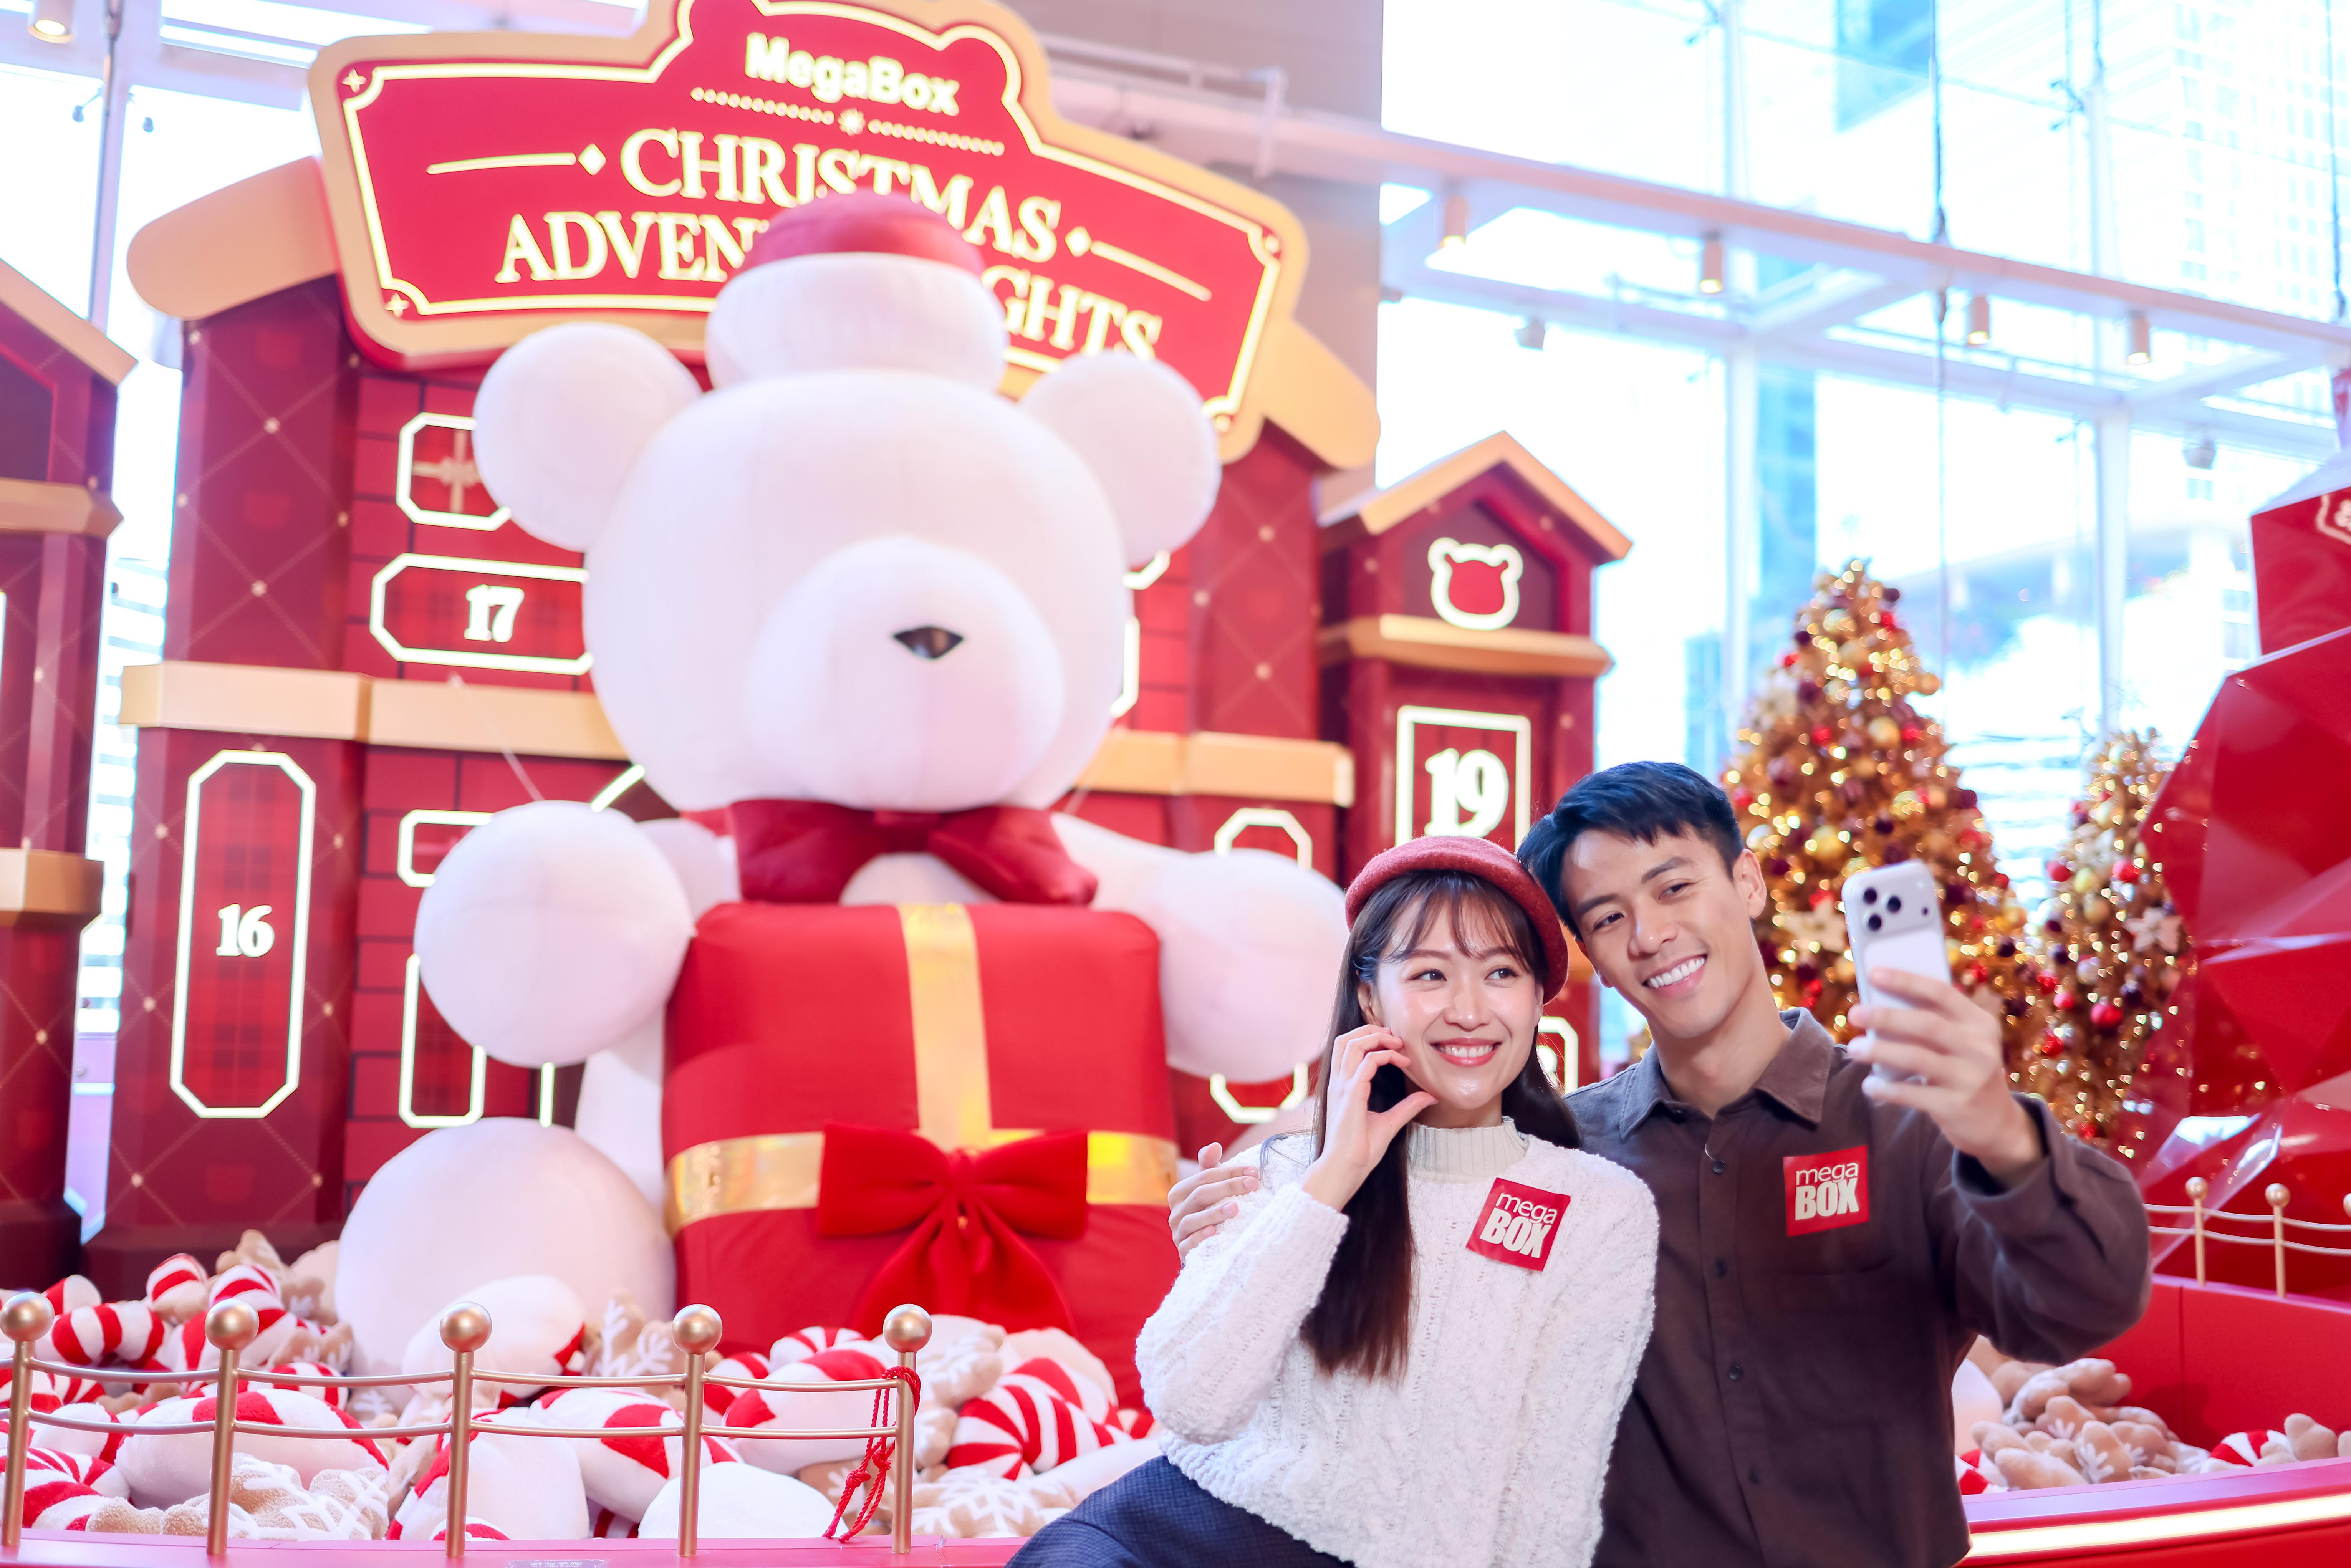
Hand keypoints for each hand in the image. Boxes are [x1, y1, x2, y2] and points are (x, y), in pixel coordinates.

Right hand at [1168, 1142, 1259, 1261]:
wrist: (1201, 1244)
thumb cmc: (1208, 1210)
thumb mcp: (1208, 1187)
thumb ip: (1209, 1166)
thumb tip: (1215, 1145)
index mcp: (1179, 1192)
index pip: (1204, 1177)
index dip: (1229, 1172)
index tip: (1254, 1172)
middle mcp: (1175, 1212)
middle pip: (1200, 1195)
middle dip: (1228, 1188)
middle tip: (1252, 1185)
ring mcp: (1178, 1232)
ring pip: (1193, 1220)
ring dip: (1214, 1213)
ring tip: (1236, 1208)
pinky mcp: (1183, 1251)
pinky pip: (1188, 1244)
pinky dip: (1200, 1237)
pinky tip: (1215, 1232)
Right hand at [1299, 1026, 1436, 1213]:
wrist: (1346, 1168)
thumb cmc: (1361, 1150)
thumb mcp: (1389, 1123)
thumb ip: (1407, 1107)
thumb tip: (1429, 1096)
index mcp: (1342, 1087)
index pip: (1347, 1049)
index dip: (1371, 1040)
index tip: (1397, 1049)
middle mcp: (1338, 1083)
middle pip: (1344, 1040)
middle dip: (1369, 1030)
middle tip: (1394, 1036)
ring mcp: (1342, 1087)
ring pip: (1350, 1044)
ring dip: (1375, 1037)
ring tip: (1397, 1042)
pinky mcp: (1350, 1095)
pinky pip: (1366, 1063)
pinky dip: (1384, 1055)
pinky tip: (1401, 1061)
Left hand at [1849, 967, 2043, 1187]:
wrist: (1996, 1123)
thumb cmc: (1965, 1071)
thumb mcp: (1963, 1043)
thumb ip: (1933, 1024)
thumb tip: (1878, 1005)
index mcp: (1979, 1023)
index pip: (1941, 993)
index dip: (1907, 980)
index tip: (1874, 973)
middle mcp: (1979, 1048)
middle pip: (1927, 1024)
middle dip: (1886, 1017)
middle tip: (1854, 1014)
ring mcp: (1970, 1078)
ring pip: (1917, 1058)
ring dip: (1880, 1051)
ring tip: (1854, 1049)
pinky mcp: (1956, 1106)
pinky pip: (1913, 1094)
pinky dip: (1887, 1089)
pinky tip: (1869, 1085)